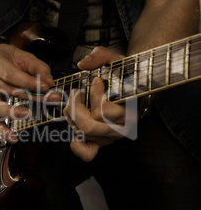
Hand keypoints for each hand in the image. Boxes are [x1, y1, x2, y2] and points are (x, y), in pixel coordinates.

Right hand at [0, 44, 60, 142]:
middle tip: (49, 100)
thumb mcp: (22, 56)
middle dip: (31, 97)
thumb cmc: (6, 59)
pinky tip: (13, 138)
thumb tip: (49, 83)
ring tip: (28, 114)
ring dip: (12, 112)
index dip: (29, 82)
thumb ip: (38, 68)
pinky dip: (3, 131)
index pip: (11, 75)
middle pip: (7, 90)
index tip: (46, 87)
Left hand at [64, 47, 136, 161]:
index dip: (95, 95)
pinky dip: (76, 144)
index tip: (96, 81)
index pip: (104, 111)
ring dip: (72, 117)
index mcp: (129, 110)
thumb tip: (83, 64)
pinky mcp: (101, 142)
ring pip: (83, 134)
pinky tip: (74, 127)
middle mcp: (121, 128)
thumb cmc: (127, 75)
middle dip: (75, 108)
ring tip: (74, 103)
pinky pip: (87, 152)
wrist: (138, 88)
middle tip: (75, 93)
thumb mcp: (117, 60)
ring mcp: (110, 137)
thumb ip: (100, 56)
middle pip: (89, 126)